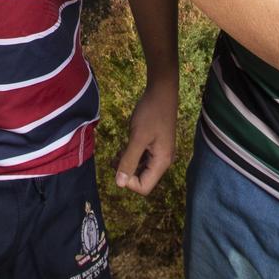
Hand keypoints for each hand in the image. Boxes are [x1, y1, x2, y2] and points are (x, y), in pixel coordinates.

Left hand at [114, 79, 177, 195]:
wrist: (161, 92)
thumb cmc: (150, 113)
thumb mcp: (137, 137)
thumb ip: (129, 160)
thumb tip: (119, 183)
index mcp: (162, 162)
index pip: (144, 187)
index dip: (128, 182)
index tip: (118, 165)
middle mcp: (163, 161)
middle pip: (143, 179)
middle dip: (127, 172)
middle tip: (114, 159)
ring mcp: (161, 153)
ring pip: (142, 169)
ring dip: (128, 164)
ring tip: (117, 154)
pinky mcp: (156, 145)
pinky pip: (143, 158)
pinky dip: (132, 156)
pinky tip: (124, 148)